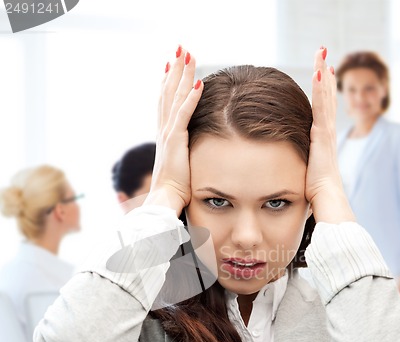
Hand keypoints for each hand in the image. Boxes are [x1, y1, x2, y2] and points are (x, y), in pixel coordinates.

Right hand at [145, 46, 202, 214]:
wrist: (165, 199)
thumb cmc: (174, 188)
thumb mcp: (179, 165)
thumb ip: (181, 153)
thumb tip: (187, 154)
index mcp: (165, 135)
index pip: (166, 103)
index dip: (168, 82)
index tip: (171, 65)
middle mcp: (164, 130)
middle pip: (168, 93)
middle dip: (174, 70)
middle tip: (180, 49)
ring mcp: (169, 134)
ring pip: (174, 97)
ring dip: (182, 75)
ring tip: (187, 55)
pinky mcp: (176, 141)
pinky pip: (184, 114)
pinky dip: (191, 98)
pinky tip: (199, 82)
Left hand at [306, 47, 354, 222]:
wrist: (326, 203)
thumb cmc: (315, 197)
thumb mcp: (302, 177)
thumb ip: (296, 169)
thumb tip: (283, 174)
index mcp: (321, 144)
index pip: (321, 113)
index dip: (322, 94)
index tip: (322, 75)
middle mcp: (326, 135)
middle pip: (325, 100)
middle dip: (324, 78)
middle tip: (323, 56)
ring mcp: (326, 134)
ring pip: (324, 99)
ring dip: (323, 76)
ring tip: (322, 54)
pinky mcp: (323, 136)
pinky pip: (321, 107)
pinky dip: (321, 90)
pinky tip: (319, 73)